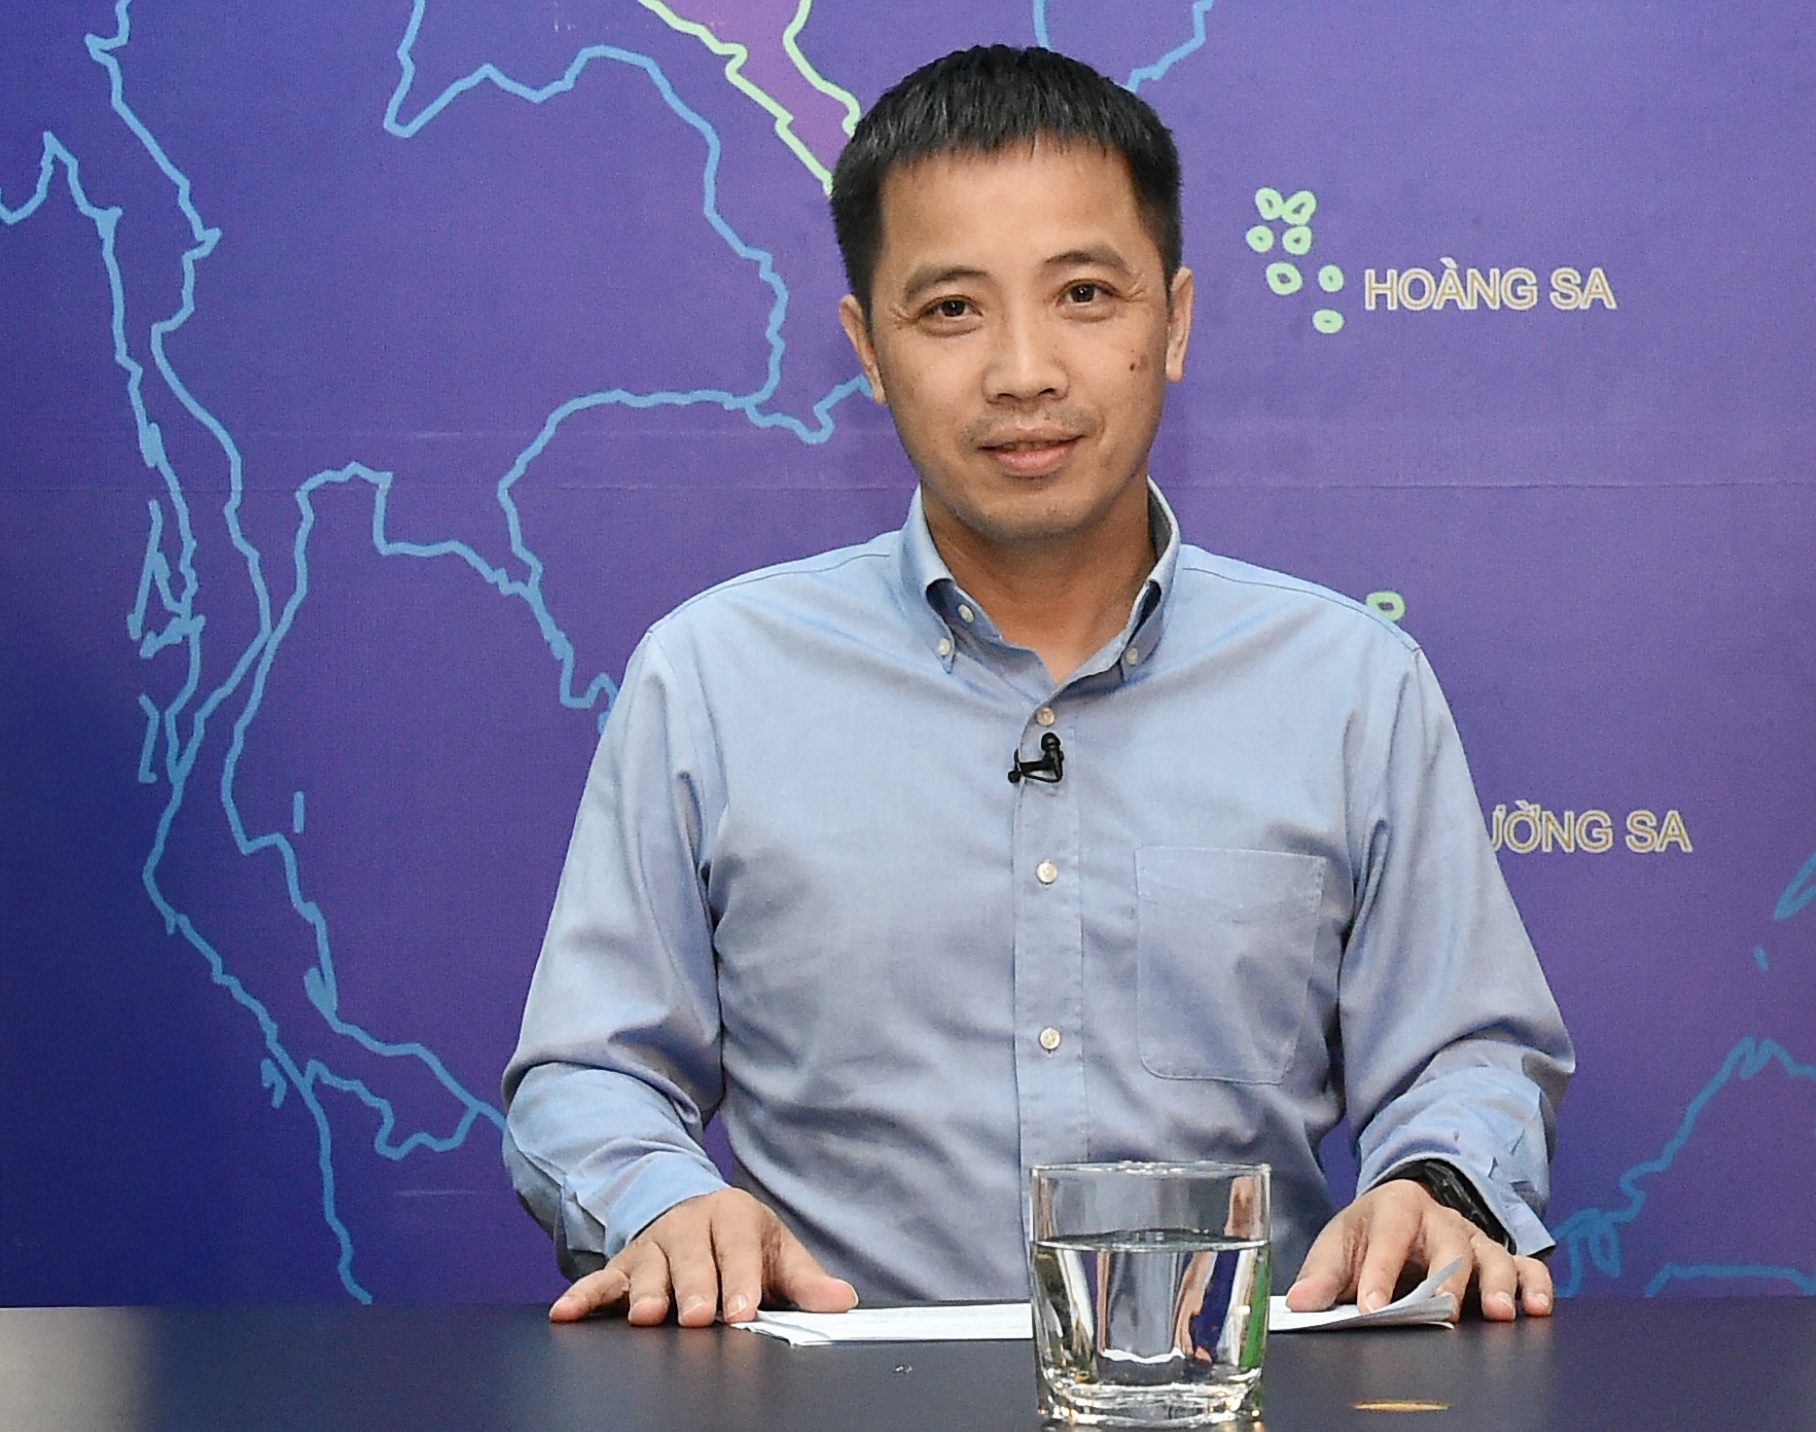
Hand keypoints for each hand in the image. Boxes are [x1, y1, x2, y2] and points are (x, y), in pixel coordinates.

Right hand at [548, 1188, 858, 1325]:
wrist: (693, 1211)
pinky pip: (600, 1281)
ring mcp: (652, 1246)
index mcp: (734, 1217)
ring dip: (645, 1292)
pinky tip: (567, 1313)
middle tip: (697, 1316)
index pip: (739, 1249)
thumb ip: (805, 1280)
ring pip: (647, 1269)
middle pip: (691, 1259)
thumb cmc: (740, 1240)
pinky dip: (584, 1296)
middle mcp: (689, 1227)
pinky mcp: (622, 1265)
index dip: (741, 1280)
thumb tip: (842, 1300)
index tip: (744, 1310)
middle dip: (694, 1288)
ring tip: (647, 1317)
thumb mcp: (776, 1251)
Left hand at [1285, 1180, 1552, 1321]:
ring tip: (1499, 1313)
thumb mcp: (1339, 1245)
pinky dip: (1536, 1286)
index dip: (1379, 1273)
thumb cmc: (1367, 1235)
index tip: (1371, 1308)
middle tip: (1443, 1309)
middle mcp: (1442, 1218)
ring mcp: (1475, 1238)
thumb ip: (1321, 1275)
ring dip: (1499, 1284)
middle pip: (1450, 1242)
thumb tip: (1302, 1304)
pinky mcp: (1501, 1258)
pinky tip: (1536, 1309)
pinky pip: (1528, 1267)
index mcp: (1396, 1205)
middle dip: (1447, 1277)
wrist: (1400, 1215)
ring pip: (1494, 1255)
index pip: (1388, 1236)